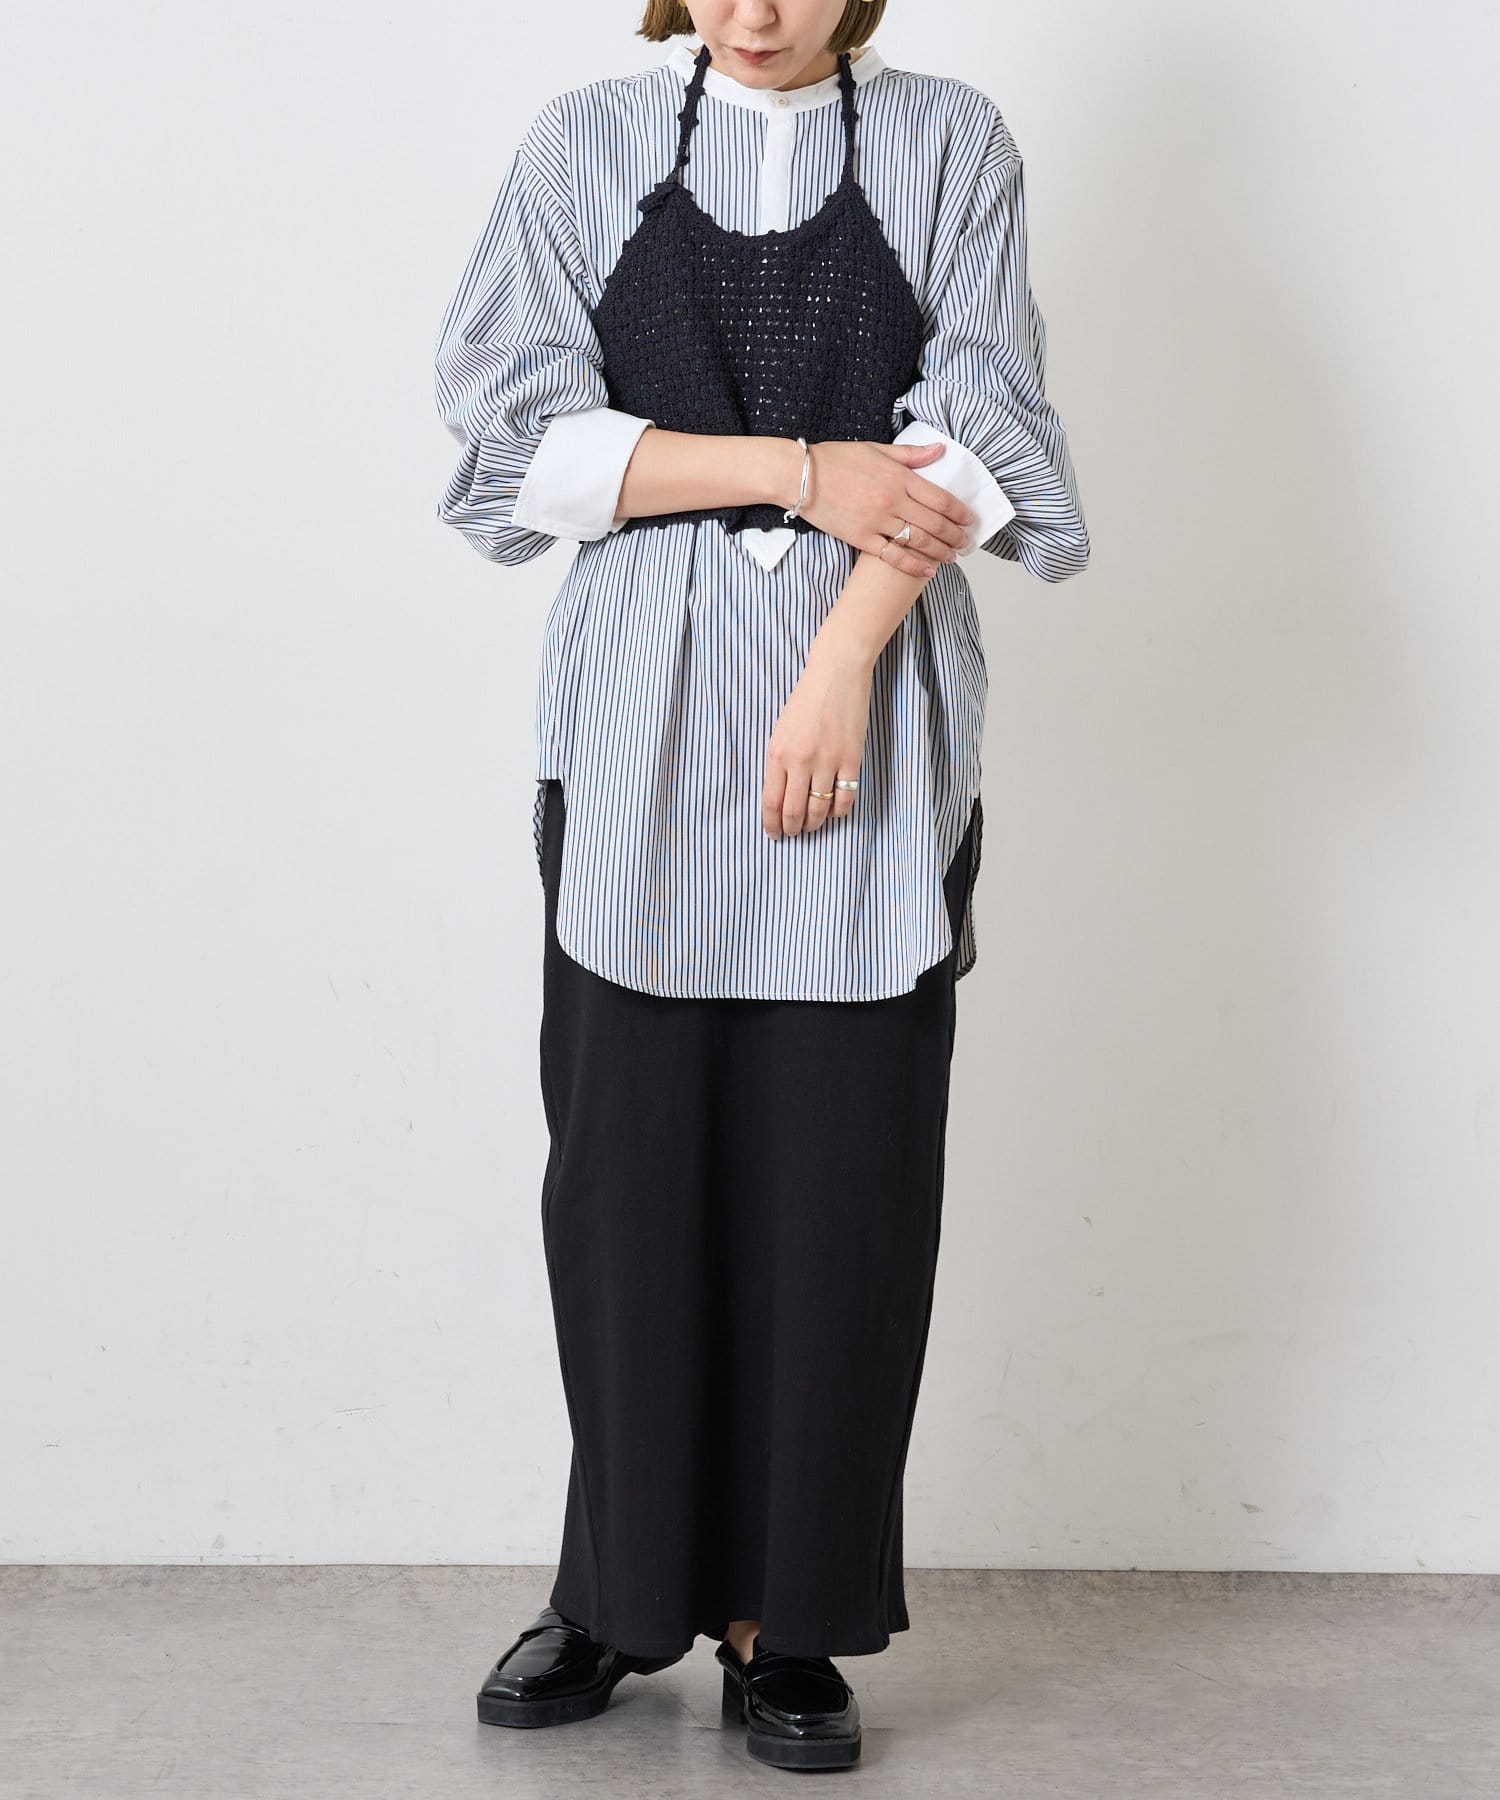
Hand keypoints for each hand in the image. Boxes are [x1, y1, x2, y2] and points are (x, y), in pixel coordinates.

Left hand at [761, 637, 872, 838]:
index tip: (774, 834)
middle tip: (794, 833)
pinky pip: (845, 798)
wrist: (837, 672)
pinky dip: (839, 811)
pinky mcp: (851, 759)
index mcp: (777, 753)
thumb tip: (781, 796)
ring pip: (819, 809)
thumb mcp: (781, 730)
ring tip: (813, 825)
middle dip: (792, 829)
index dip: (772, 824)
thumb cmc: (806, 699)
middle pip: (794, 811)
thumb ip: (780, 762)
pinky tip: (834, 810)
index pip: (771, 802)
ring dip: (815, 823)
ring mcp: (827, 761)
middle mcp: (800, 761)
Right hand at [773, 438, 976, 577]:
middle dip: (955, 536)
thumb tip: (941, 450)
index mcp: (899, 477)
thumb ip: (911, 454)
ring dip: (940, 552)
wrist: (800, 476)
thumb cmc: (836, 459)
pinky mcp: (861, 538)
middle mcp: (893, 500)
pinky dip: (913, 565)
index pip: (941, 499)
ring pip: (918, 541)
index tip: (969, 521)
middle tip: (966, 543)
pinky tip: (927, 570)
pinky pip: (893, 556)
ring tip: (953, 557)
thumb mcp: (877, 449)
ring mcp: (877, 521)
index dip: (960, 513)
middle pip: (935, 523)